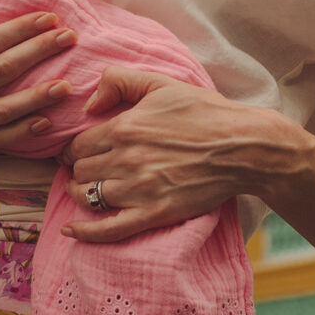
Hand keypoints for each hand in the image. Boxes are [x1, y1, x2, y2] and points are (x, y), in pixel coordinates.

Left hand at [64, 66, 310, 241]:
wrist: (243, 147)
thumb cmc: (205, 112)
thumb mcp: (162, 84)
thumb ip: (120, 81)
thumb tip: (89, 103)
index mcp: (124, 127)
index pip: (78, 144)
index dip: (74, 148)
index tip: (80, 151)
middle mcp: (126, 159)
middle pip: (80, 171)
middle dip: (79, 170)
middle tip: (87, 169)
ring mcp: (139, 190)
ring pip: (88, 197)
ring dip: (82, 194)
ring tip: (86, 190)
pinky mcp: (154, 214)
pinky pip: (108, 230)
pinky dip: (85, 233)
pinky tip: (72, 231)